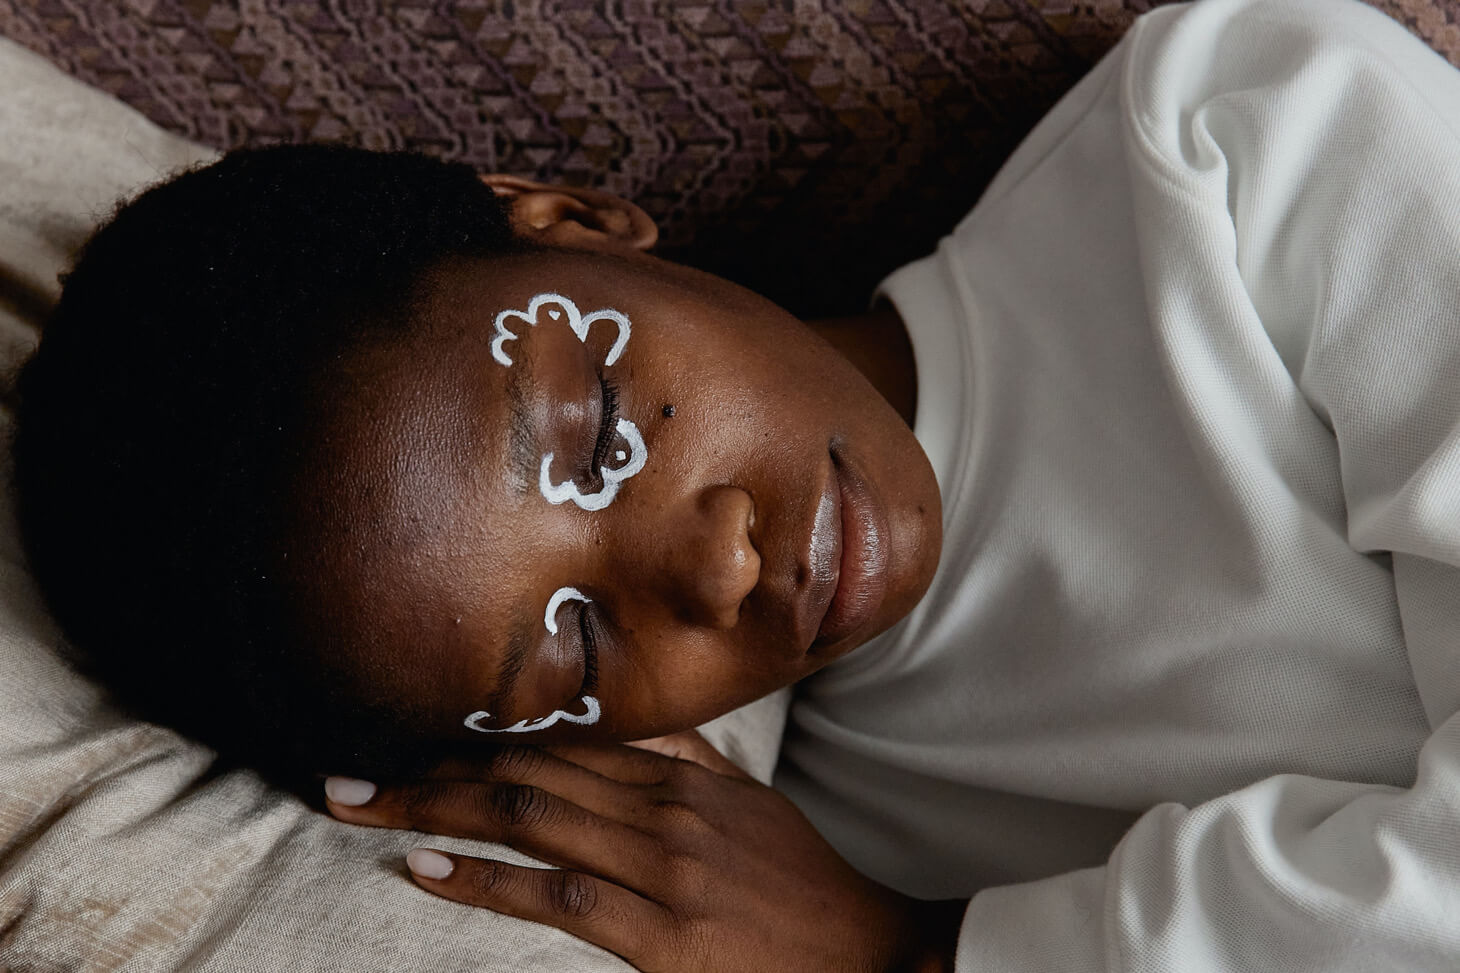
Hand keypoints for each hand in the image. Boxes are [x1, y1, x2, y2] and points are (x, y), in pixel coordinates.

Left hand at [323, 732, 963, 971]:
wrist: (874, 951)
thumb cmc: (806, 881)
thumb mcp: (751, 801)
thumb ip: (687, 760)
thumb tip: (632, 725)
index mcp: (681, 773)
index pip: (557, 739)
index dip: (474, 737)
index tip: (407, 736)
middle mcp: (662, 806)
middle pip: (526, 768)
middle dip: (430, 767)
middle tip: (349, 770)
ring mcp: (660, 865)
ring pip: (530, 817)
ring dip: (435, 809)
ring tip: (359, 805)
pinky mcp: (660, 933)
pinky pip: (557, 896)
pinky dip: (485, 881)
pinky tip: (425, 869)